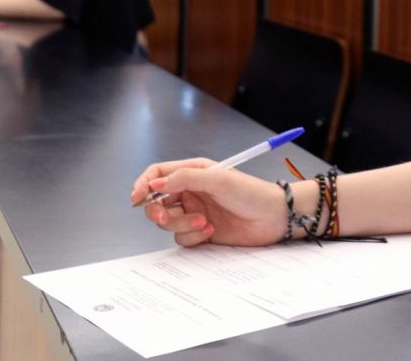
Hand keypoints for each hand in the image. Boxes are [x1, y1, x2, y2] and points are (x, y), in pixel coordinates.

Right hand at [130, 159, 287, 246]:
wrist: (273, 218)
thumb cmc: (251, 192)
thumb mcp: (218, 179)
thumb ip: (184, 179)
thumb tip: (155, 183)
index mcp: (193, 172)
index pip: (159, 174)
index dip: (144, 184)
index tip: (137, 197)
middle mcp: (191, 191)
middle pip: (157, 202)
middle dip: (158, 211)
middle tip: (166, 216)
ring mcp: (195, 212)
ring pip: (168, 222)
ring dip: (182, 224)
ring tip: (205, 222)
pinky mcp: (201, 231)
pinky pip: (182, 237)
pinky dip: (192, 235)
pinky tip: (210, 231)